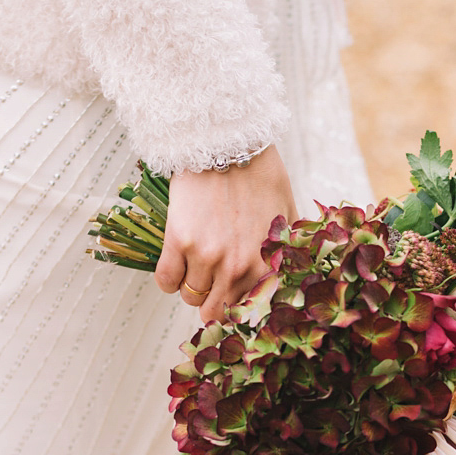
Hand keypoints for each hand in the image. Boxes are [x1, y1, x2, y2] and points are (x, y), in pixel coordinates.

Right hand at [155, 146, 297, 322]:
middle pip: (215, 311)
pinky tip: (177, 264)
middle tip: (212, 286)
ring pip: (190, 297)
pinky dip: (169, 279)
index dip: (239, 309)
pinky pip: (166, 281)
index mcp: (265, 264)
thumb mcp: (286, 215)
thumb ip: (286, 249)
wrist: (229, 142)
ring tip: (196, 266)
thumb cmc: (260, 174)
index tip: (233, 302)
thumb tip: (289, 272)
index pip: (249, 310)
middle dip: (213, 302)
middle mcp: (236, 266)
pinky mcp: (179, 240)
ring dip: (192, 287)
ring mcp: (206, 255)